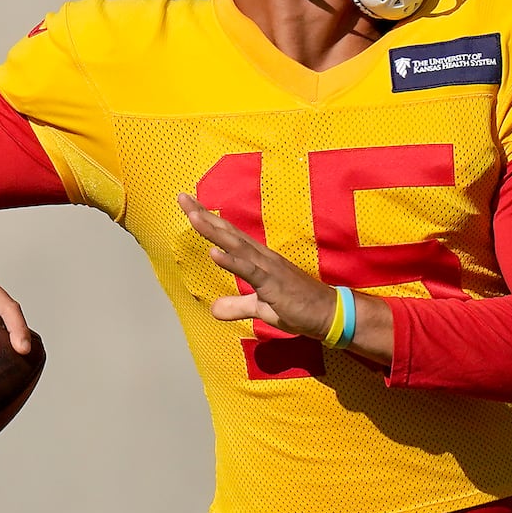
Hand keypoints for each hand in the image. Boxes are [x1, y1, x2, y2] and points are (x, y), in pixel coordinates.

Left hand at [177, 192, 337, 338]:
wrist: (329, 314)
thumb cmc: (299, 308)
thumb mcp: (261, 309)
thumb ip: (238, 306)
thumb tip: (214, 309)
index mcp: (258, 260)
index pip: (229, 236)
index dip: (208, 220)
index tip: (189, 205)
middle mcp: (262, 257)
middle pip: (228, 232)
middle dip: (204, 215)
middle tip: (182, 197)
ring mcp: (268, 268)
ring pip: (236, 246)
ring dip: (214, 231)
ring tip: (193, 217)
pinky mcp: (273, 283)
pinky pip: (249, 270)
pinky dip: (231, 261)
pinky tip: (214, 252)